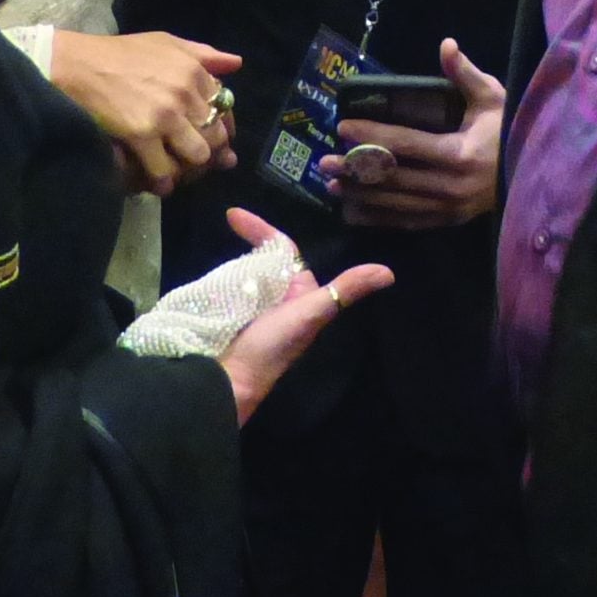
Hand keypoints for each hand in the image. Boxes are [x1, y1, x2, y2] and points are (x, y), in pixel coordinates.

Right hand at [45, 31, 239, 195]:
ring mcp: (165, 115)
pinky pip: (165, 169)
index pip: (225, 108)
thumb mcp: (166, 43)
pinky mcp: (142, 135)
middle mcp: (185, 93)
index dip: (222, 127)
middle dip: (209, 151)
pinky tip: (158, 182)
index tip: (214, 139)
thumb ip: (203, 54)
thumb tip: (237, 64)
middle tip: (193, 159)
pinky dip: (163, 181)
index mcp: (194, 70)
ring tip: (176, 169)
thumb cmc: (121, 53)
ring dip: (188, 167)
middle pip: (216, 135)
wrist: (79, 65)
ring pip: (197, 156)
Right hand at [215, 210, 392, 424]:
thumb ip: (344, 291)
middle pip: (264, 259)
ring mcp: (253, 307)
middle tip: (229, 224)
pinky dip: (219, 279)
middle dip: (248, 241)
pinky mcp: (231, 317)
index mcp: (299, 293)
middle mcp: (279, 298)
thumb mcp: (311, 315)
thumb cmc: (273, 347)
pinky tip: (207, 274)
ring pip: (245, 273)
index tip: (233, 215)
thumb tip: (388, 273)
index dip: (264, 230)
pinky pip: (226, 290)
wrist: (234, 381)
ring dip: (232, 261)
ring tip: (216, 243)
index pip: (284, 250)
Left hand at [322, 40, 505, 229]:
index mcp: (459, 154)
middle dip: (355, 169)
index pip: (404, 144)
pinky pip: (405, 221)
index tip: (342, 127)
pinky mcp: (446, 221)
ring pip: (394, 203)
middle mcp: (450, 187)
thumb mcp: (493, 99)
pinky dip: (377, 217)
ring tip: (332, 184)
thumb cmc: (508, 131)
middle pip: (393, 177)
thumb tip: (446, 44)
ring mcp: (447, 209)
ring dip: (360, 195)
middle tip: (324, 161)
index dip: (371, 135)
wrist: (534, 176)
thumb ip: (465, 74)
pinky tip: (353, 211)